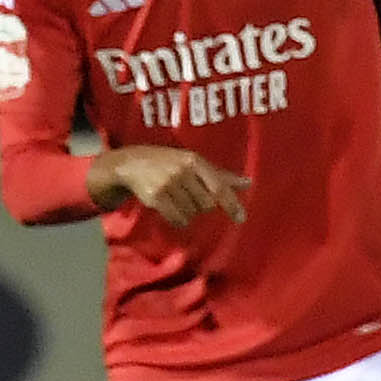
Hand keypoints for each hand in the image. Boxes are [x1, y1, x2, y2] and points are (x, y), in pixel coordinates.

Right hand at [91, 146, 248, 225]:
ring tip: (176, 198)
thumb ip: (221, 175)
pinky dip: (177, 219)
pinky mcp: (156, 197)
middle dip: (201, 205)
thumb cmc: (170, 163)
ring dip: (187, 212)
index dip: (231, 204)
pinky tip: (170, 209)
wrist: (132, 163)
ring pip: (191, 213)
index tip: (241, 218)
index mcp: (195, 161)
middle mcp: (182, 171)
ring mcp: (168, 184)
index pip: (219, 187)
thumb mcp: (194, 163)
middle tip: (188, 195)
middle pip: (206, 204)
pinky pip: (177, 219)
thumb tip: (248, 183)